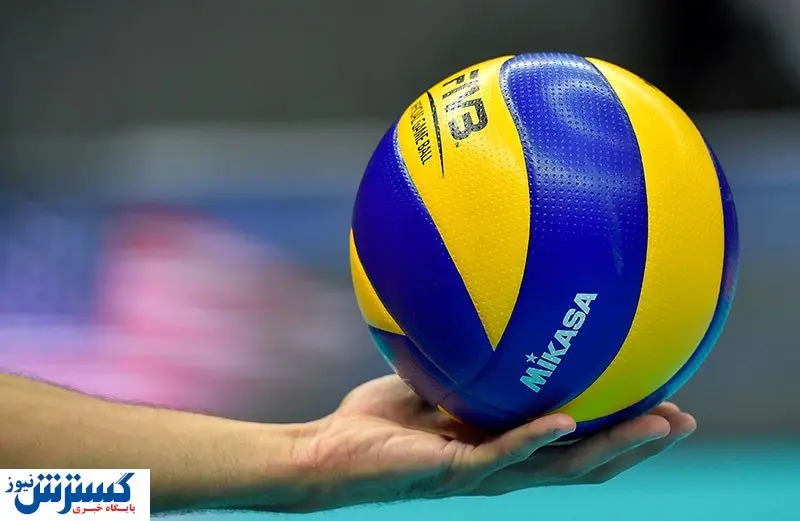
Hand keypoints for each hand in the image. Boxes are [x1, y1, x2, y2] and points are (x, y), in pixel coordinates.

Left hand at [294, 375, 695, 510]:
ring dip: (611, 448)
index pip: (575, 442)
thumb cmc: (378, 421)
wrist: (330, 456)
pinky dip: (534, 438)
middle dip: (637, 444)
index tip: (660, 401)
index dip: (619, 429)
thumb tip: (487, 312)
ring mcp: (482, 472)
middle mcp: (503, 464)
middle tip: (683, 419)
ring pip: (561, 468)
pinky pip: (501, 456)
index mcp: (504, 444)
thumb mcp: (432, 382)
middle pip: (586, 462)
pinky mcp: (453, 471)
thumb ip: (465, 362)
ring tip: (655, 425)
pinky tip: (566, 421)